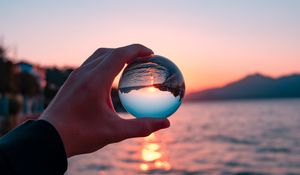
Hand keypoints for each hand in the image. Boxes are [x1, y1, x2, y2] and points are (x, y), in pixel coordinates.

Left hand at [40, 44, 169, 156]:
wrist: (48, 138)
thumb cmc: (80, 135)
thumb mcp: (114, 132)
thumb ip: (141, 127)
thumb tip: (165, 123)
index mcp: (95, 81)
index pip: (119, 55)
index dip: (137, 50)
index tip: (151, 53)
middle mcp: (84, 73)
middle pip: (109, 51)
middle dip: (128, 51)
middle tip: (143, 58)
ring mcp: (75, 76)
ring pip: (98, 56)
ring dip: (115, 55)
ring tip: (128, 64)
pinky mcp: (71, 82)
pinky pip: (90, 64)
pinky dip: (104, 62)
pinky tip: (109, 77)